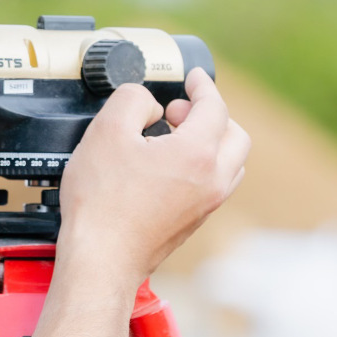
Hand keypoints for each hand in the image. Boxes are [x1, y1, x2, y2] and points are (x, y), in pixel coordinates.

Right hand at [59, 68, 248, 285]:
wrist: (101, 259)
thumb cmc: (102, 204)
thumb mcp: (106, 130)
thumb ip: (132, 99)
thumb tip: (148, 104)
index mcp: (198, 155)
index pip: (215, 107)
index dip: (202, 85)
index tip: (193, 78)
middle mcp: (212, 181)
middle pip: (234, 136)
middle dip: (210, 115)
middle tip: (177, 110)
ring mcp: (206, 205)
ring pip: (230, 164)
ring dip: (211, 142)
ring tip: (172, 137)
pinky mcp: (194, 222)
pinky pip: (214, 184)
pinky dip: (202, 166)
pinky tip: (166, 166)